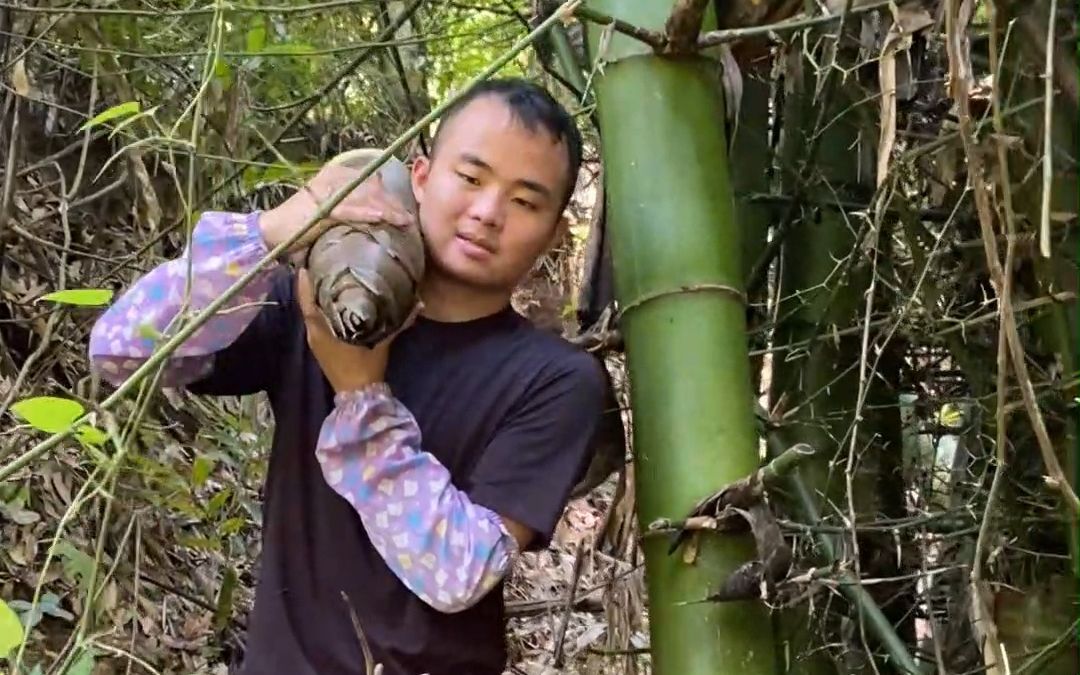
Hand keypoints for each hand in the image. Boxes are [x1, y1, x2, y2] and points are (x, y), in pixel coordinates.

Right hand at [259, 164, 414, 260]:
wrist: (274, 231)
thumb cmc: (303, 223)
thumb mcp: (330, 208)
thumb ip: (351, 204)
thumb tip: (378, 210)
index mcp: (335, 174)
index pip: (371, 181)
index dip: (390, 196)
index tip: (406, 208)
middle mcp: (332, 177)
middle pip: (372, 189)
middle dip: (393, 203)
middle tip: (410, 218)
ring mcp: (326, 191)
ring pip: (365, 198)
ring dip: (387, 210)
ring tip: (404, 221)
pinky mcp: (321, 208)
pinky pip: (349, 209)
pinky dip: (367, 214)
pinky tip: (382, 218)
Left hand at [296, 268, 420, 392]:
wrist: (359, 395)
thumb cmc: (365, 369)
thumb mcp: (382, 343)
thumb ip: (397, 323)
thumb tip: (417, 304)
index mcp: (321, 331)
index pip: (307, 303)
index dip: (305, 284)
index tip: (306, 265)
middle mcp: (314, 334)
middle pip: (308, 305)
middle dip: (312, 286)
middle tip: (320, 265)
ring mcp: (316, 341)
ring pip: (313, 313)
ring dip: (316, 297)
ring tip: (327, 277)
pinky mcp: (321, 346)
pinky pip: (318, 322)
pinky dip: (322, 309)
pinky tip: (334, 300)